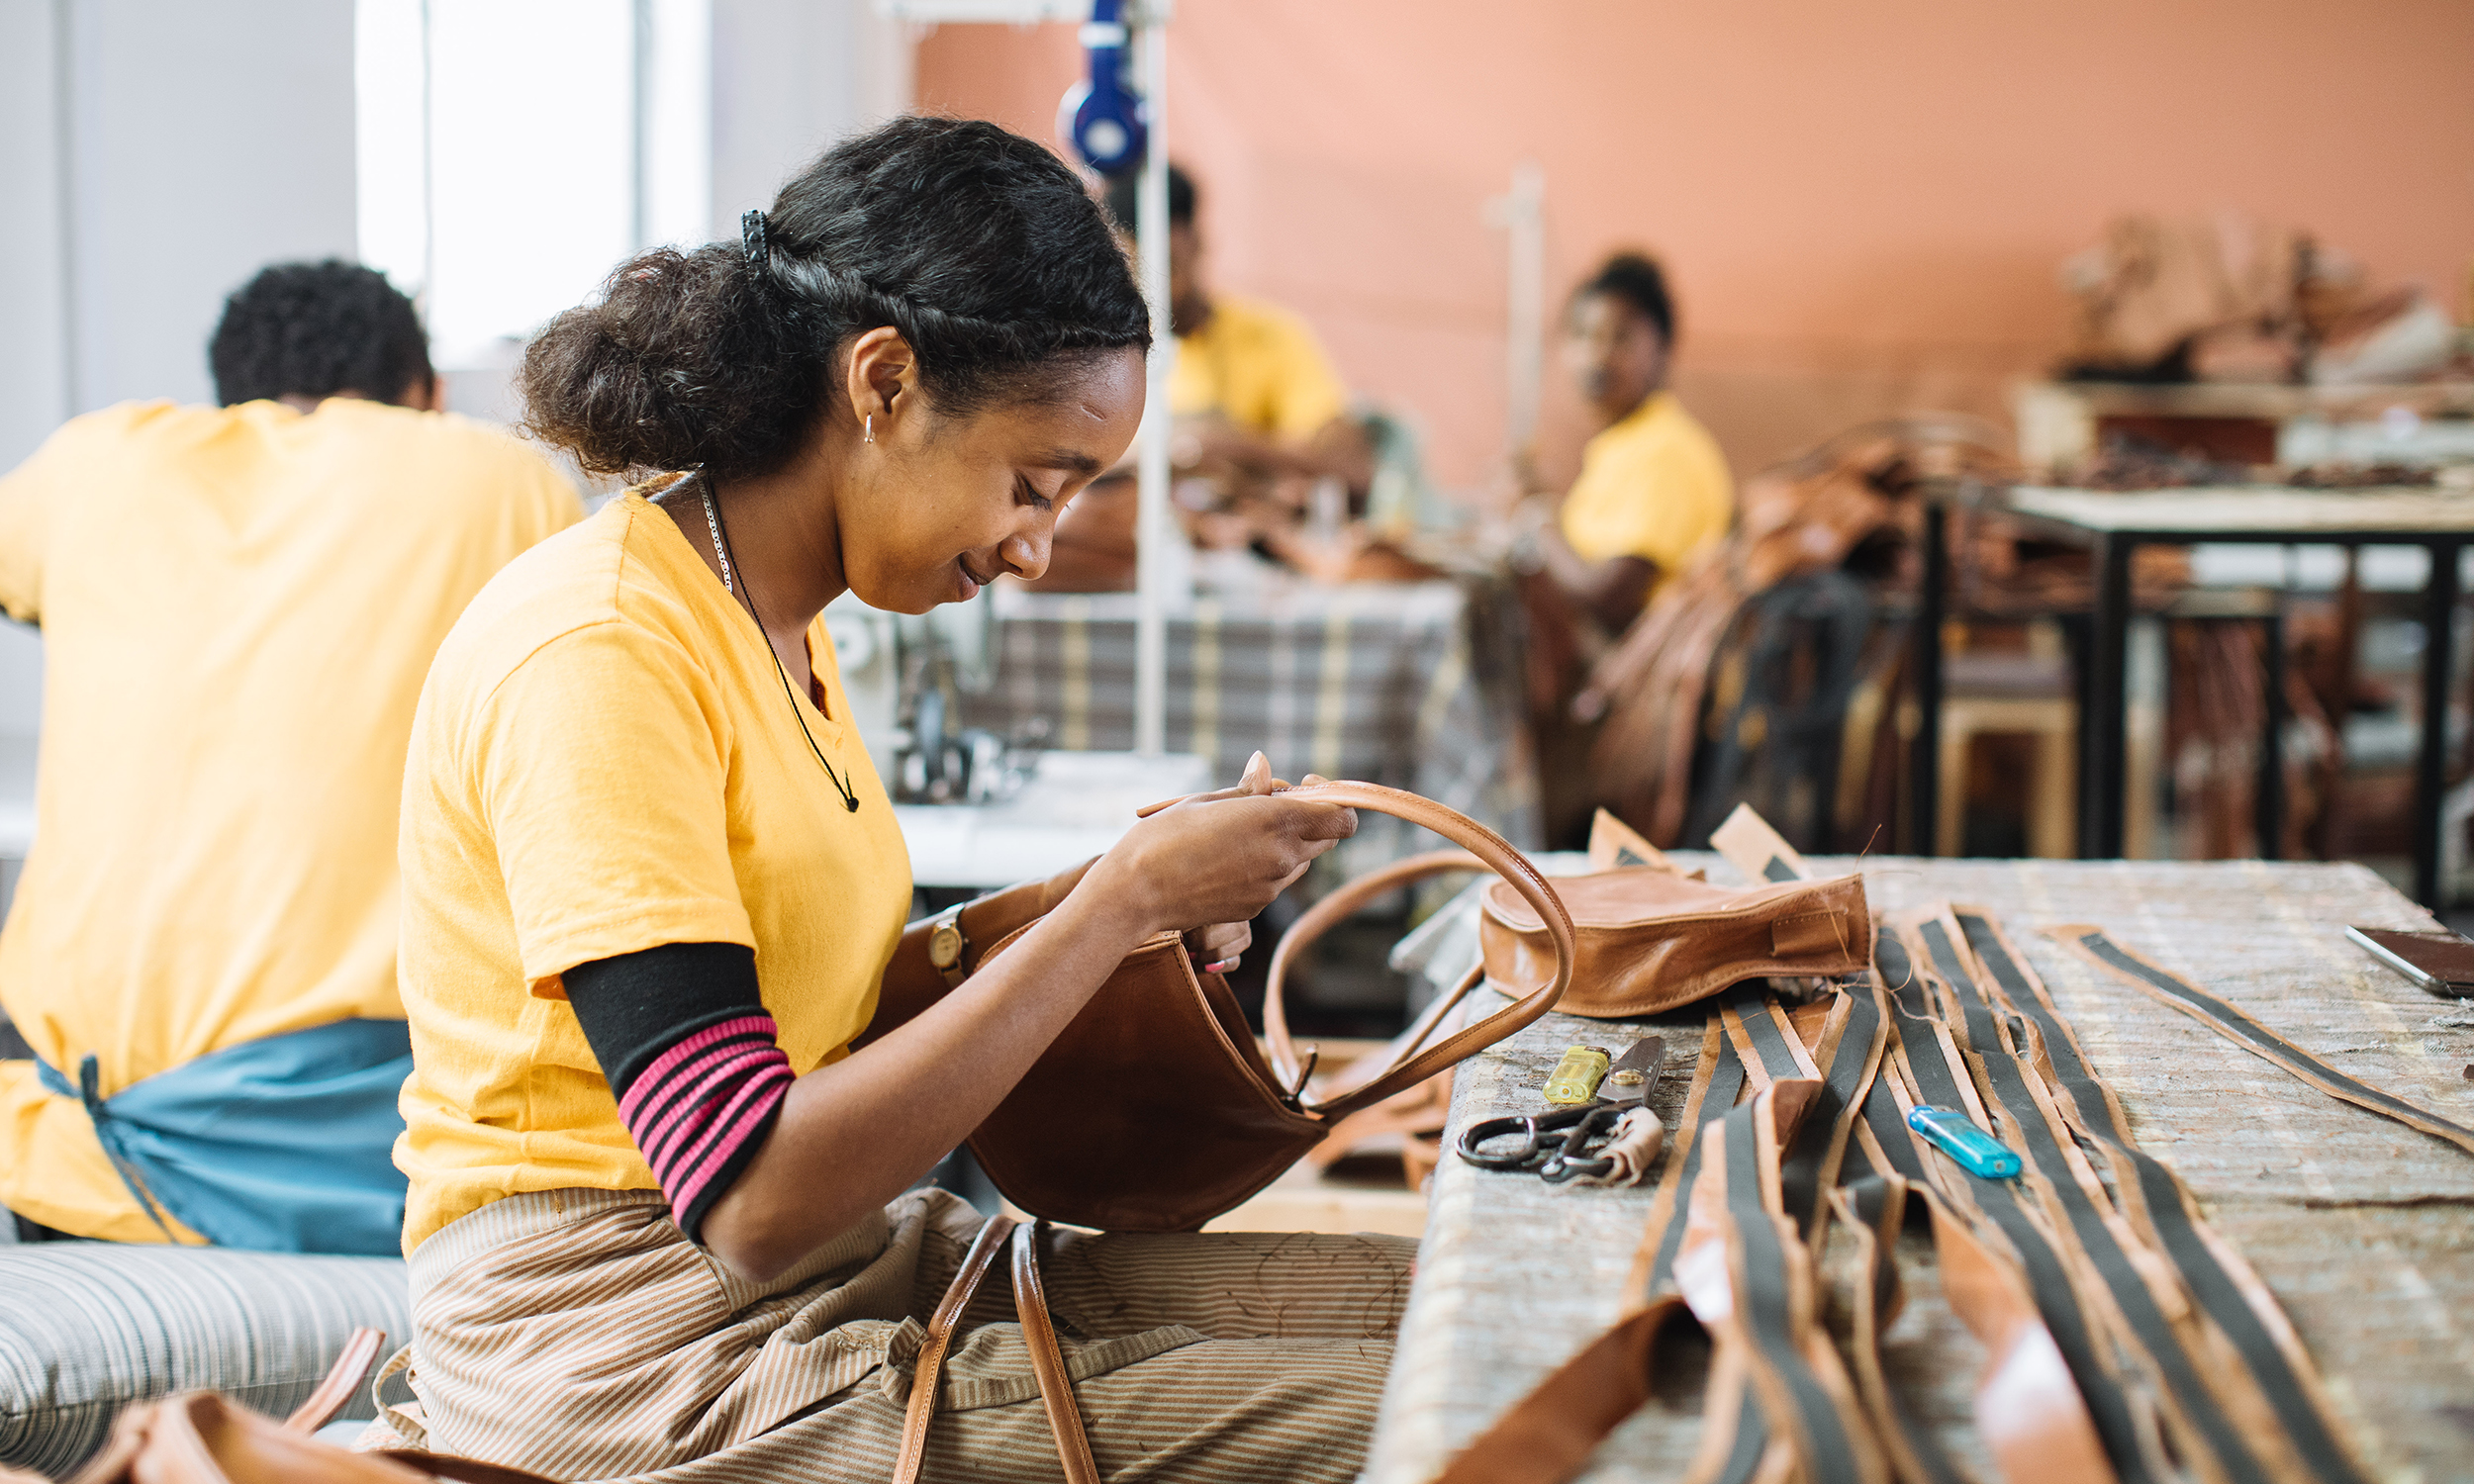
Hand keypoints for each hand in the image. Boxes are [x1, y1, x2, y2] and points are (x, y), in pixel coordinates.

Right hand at [1174, 755, 1340, 972]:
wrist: (1135, 892)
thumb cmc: (1163, 837)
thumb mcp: (1205, 800)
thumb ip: (1247, 789)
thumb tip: (1264, 766)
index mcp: (1275, 821)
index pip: (1342, 817)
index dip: (1336, 799)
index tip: (1307, 784)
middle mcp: (1281, 857)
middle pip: (1326, 838)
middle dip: (1310, 819)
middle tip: (1271, 803)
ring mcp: (1270, 887)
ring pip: (1301, 861)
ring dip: (1288, 843)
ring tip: (1241, 830)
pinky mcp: (1254, 908)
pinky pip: (1275, 882)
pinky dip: (1265, 866)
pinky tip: (1225, 857)